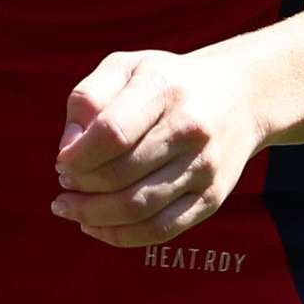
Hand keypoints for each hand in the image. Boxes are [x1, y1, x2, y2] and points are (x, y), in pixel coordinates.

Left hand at [53, 47, 266, 247]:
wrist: (240, 96)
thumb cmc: (167, 82)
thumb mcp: (126, 67)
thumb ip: (87, 99)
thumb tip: (67, 149)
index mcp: (163, 89)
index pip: (111, 133)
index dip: (77, 156)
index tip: (62, 162)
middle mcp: (190, 129)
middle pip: (121, 175)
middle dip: (80, 186)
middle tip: (64, 184)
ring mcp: (204, 168)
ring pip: (138, 209)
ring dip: (92, 215)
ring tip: (69, 208)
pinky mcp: (211, 198)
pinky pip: (160, 230)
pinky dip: (120, 235)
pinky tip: (94, 226)